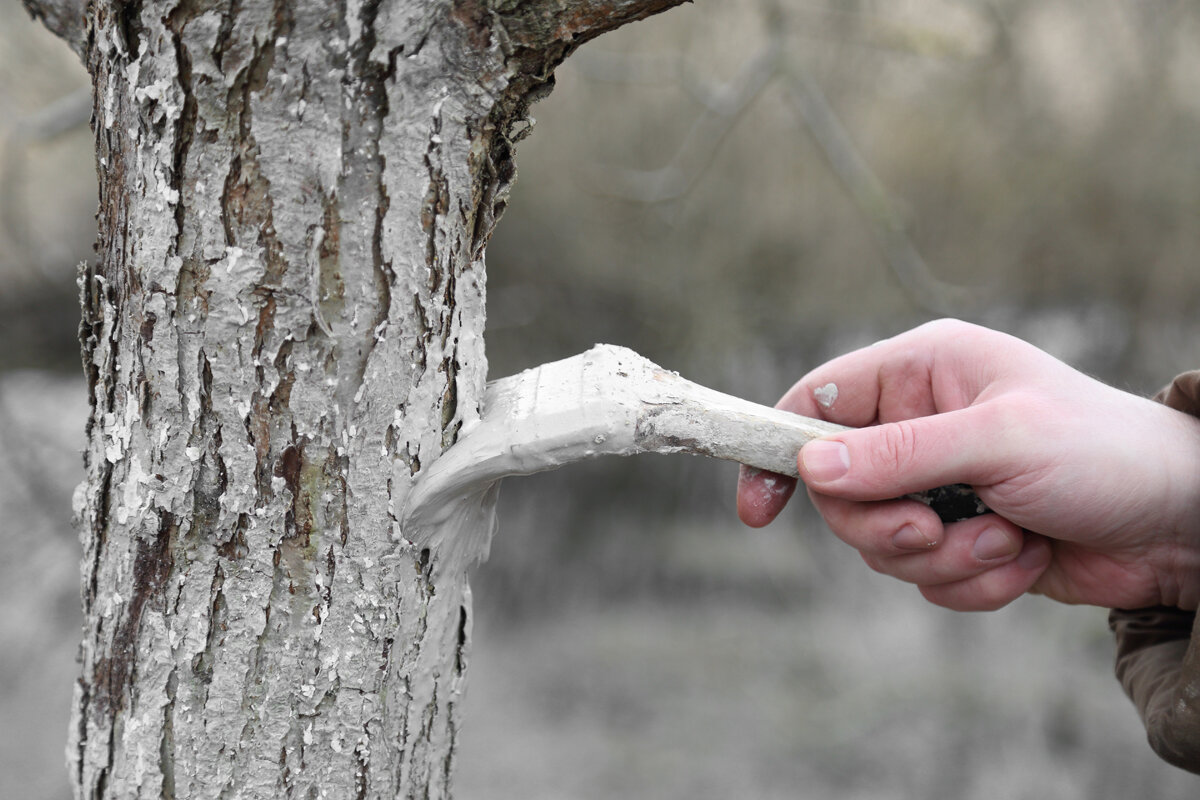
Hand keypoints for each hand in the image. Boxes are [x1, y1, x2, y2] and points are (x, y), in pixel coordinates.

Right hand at [737, 319, 1199, 610]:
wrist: (1179, 522)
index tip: (758, 509)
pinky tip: (1024, 558)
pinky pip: (925, 576)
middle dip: (886, 525)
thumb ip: (900, 455)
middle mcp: (920, 425)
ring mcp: (939, 483)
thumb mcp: (998, 442)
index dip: (779, 452)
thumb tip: (810, 467)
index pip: (816, 404)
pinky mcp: (960, 535)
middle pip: (840, 491)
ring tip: (1006, 540)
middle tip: (932, 529)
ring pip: (880, 542)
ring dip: (943, 557)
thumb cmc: (1102, 452)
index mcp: (921, 373)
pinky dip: (971, 580)